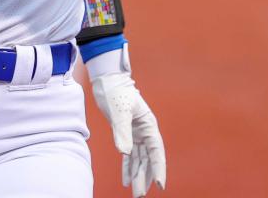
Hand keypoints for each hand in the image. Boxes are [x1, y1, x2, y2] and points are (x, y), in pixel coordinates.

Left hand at [88, 48, 165, 196]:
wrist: (107, 80)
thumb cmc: (115, 91)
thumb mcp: (119, 112)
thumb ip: (122, 132)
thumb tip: (125, 152)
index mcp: (149, 125)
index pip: (156, 152)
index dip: (159, 169)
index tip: (160, 185)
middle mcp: (145, 131)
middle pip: (148, 159)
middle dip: (145, 178)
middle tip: (140, 195)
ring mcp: (136, 133)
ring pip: (139, 159)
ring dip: (137, 175)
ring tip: (135, 193)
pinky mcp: (126, 133)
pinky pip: (129, 155)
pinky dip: (128, 167)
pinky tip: (126, 180)